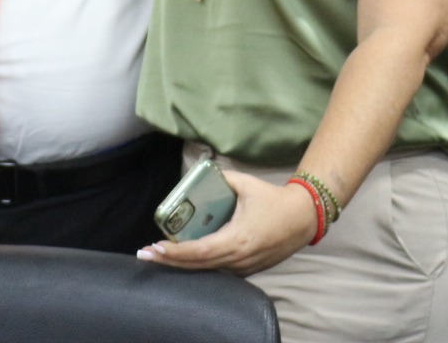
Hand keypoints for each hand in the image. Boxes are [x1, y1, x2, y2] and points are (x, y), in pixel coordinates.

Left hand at [138, 172, 315, 274]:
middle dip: (169, 261)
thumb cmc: (273, 200)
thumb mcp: (245, 183)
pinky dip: (198, 266)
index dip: (175, 252)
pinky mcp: (247, 269)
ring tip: (157, 257)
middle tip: (144, 255)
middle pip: (198, 266)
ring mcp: (244, 267)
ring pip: (206, 271)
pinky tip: (181, 259)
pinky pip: (217, 270)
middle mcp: (239, 259)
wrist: (303, 219)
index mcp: (237, 239)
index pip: (199, 251)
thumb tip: (199, 176)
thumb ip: (220, 178)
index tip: (155, 247)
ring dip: (181, 265)